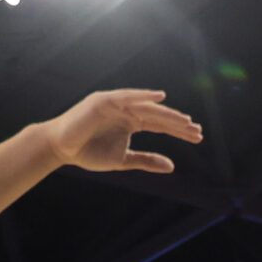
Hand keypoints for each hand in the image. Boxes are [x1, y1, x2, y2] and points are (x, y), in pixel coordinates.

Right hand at [41, 88, 202, 173]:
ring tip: (185, 121)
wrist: (63, 149)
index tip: (198, 137)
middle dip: (178, 124)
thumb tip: (172, 166)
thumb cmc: (89, 153)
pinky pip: (126, 97)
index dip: (179, 131)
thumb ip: (146, 160)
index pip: (161, 125)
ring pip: (146, 107)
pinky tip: (160, 97)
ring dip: (166, 113)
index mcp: (132, 122)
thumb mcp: (123, 160)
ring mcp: (116, 104)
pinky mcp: (104, 101)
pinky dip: (142, 95)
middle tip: (198, 131)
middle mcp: (127, 111)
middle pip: (158, 116)